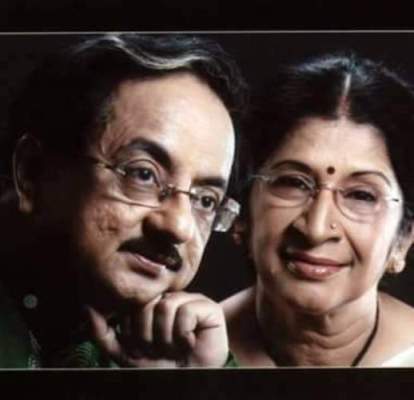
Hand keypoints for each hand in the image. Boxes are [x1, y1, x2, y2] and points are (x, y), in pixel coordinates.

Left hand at [87, 292, 228, 367]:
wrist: (195, 378)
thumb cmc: (163, 366)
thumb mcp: (127, 353)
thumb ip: (104, 333)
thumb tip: (87, 307)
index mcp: (150, 306)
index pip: (130, 307)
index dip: (135, 334)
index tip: (146, 349)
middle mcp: (167, 298)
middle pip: (145, 306)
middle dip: (149, 337)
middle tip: (161, 350)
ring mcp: (186, 300)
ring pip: (164, 307)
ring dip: (167, 339)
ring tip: (176, 347)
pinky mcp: (206, 306)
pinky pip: (185, 312)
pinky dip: (184, 335)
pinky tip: (190, 341)